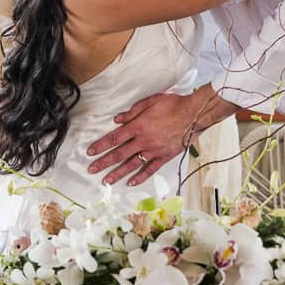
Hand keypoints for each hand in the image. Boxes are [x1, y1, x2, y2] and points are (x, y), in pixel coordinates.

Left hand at [87, 86, 220, 186]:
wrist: (194, 115)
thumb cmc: (174, 105)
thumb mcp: (151, 101)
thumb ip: (133, 112)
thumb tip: (117, 119)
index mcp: (138, 126)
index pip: (114, 138)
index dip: (100, 145)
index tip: (90, 152)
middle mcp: (143, 141)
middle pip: (119, 154)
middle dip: (103, 162)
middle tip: (92, 169)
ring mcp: (154, 150)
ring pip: (132, 164)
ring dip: (117, 173)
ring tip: (106, 180)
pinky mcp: (164, 156)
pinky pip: (150, 169)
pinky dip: (140, 177)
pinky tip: (131, 182)